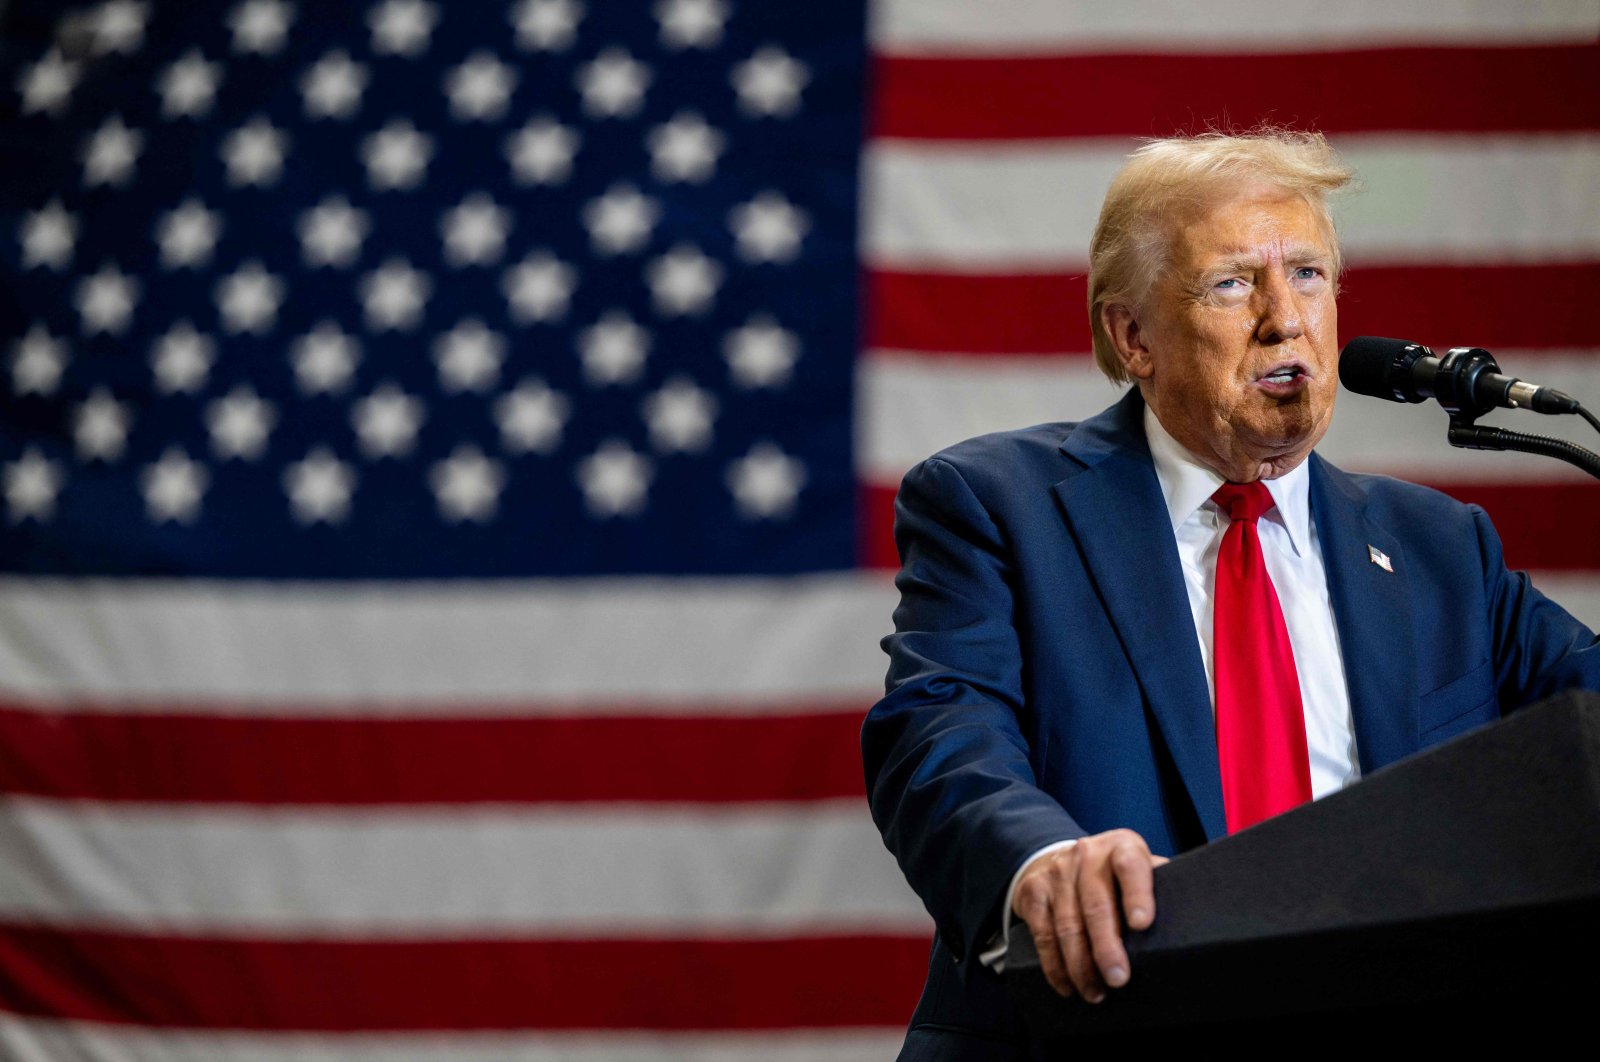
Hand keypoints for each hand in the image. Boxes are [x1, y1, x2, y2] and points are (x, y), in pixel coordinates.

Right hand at [1011, 829, 1168, 1002]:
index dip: (1138, 894)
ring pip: (1068, 925)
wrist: (1056, 857)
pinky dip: (1055, 966)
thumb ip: (1159, 886)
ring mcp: (1057, 873)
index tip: (1142, 924)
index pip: (1131, 866)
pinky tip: (1068, 985)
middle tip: (1118, 978)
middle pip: (1096, 904)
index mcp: (1122, 848)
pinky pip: (1043, 935)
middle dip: (1106, 947)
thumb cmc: (1110, 874)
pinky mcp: (1033, 892)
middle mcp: (1087, 855)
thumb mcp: (1136, 868)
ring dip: (1081, 965)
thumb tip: (1194, 920)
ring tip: (1096, 992)